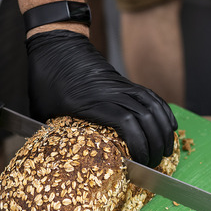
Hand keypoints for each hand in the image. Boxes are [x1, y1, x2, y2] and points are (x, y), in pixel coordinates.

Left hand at [26, 30, 177, 167]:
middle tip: (153, 165)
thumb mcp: (41, 109)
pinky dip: (164, 113)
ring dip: (164, 131)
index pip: (126, 123)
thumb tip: (51, 158)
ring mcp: (120, 86)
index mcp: (90, 103)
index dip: (139, 145)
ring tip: (166, 151)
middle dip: (155, 145)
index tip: (139, 163)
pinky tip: (169, 128)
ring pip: (153, 108)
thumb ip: (51, 133)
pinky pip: (152, 97)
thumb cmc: (43, 79)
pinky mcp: (125, 83)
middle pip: (145, 118)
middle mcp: (110, 93)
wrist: (55, 45)